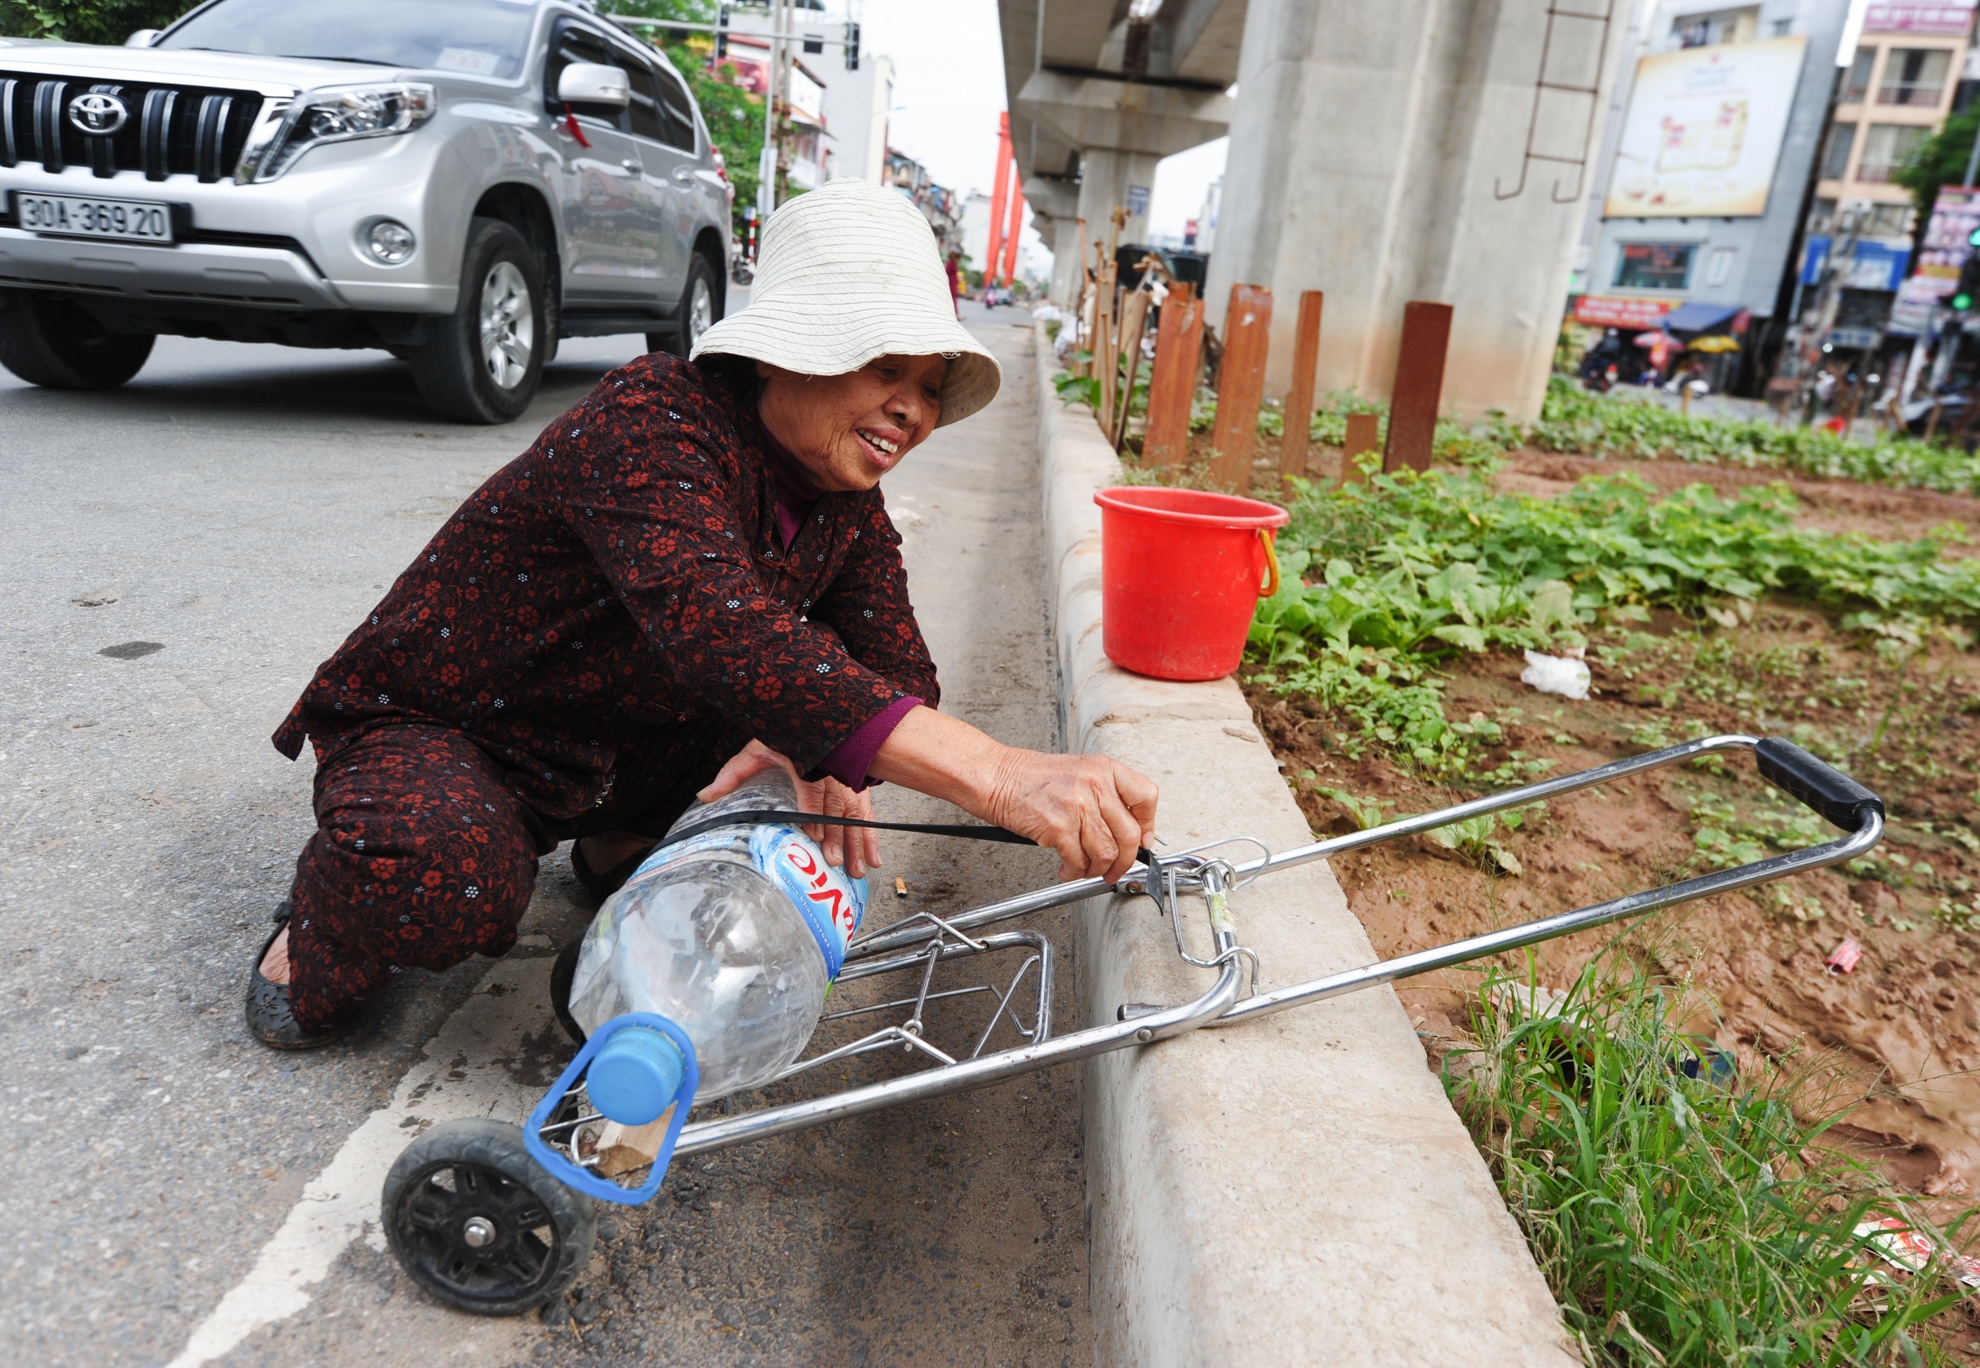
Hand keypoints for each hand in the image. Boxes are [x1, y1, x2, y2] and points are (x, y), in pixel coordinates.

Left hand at [698, 740, 882, 877]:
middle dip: (837, 837)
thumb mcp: (755, 751)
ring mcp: (847, 780)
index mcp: (806, 760)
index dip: (814, 811)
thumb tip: (704, 796)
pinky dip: (872, 837)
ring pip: (854, 814)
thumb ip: (731, 775)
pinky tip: (873, 858)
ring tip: (857, 869)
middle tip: (834, 862)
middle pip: (836, 806)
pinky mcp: (857, 788)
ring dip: (857, 843)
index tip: (815, 835)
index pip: (812, 787)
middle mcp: (831, 771)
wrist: (812, 716)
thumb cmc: (782, 736)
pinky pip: (867, 814)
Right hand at [981, 750, 1158, 883]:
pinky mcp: (1059, 827)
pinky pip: (1079, 861)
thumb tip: (1126, 830)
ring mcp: (1078, 806)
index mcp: (1104, 769)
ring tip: (1084, 869)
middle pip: (1129, 834)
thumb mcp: (1079, 772)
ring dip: (1096, 870)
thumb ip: (1104, 795)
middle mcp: (1095, 785)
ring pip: (1105, 852)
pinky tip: (1067, 869)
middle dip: (1124, 861)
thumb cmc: (1031, 777)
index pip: (1146, 797)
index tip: (1143, 841)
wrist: (996, 776)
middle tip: (1114, 870)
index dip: (1148, 826)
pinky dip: (1074, 872)